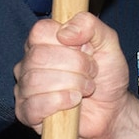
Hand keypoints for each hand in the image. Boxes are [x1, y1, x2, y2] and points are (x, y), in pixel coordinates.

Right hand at [15, 13, 138, 138]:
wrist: (112, 111)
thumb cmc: (106, 77)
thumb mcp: (108, 43)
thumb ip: (91, 25)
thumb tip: (65, 31)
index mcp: (44, 42)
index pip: (40, 31)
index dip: (67, 41)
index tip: (86, 50)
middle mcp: (29, 62)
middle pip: (39, 56)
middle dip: (75, 66)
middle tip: (90, 73)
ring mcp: (25, 88)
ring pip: (35, 80)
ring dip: (71, 85)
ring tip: (85, 89)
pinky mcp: (26, 113)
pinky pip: (33, 105)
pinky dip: (58, 102)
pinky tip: (73, 102)